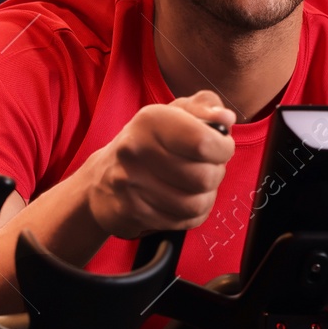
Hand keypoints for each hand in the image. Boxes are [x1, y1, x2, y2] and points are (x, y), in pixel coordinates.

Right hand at [87, 91, 235, 239]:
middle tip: (207, 167)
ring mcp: (131, 184)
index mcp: (150, 120)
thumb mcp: (175, 112)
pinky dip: (192, 214)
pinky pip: (184, 221)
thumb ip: (205, 106)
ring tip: (196, 185)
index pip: (203, 142)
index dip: (223, 148)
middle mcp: (136, 150)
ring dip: (206, 196)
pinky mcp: (131, 212)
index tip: (221, 147)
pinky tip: (182, 201)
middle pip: (204, 177)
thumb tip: (226, 118)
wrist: (101, 178)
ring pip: (196, 204)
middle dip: (216, 174)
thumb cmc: (148, 141)